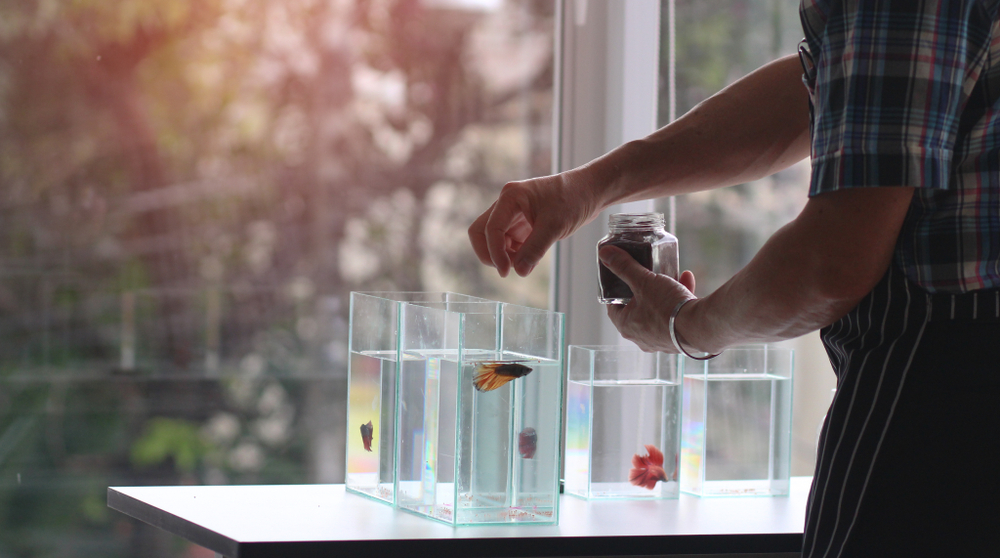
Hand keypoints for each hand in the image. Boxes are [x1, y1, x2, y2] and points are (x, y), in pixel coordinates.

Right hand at [468, 169, 600, 276]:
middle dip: (490, 254)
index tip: (506, 272)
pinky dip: (516, 255)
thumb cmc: (573, 199)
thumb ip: (534, 249)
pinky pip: (509, 245)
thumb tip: (519, 271)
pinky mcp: (521, 225)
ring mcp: (513, 215)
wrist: (589, 192)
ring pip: (494, 241)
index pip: (490, 229)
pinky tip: (533, 258)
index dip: (494, 253)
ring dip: (505, 256)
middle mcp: (507, 205)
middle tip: (507, 269)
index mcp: (510, 197)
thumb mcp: (554, 226)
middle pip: (481, 233)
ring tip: (528, 262)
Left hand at [598, 245, 698, 352]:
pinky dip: (680, 299)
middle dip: (644, 289)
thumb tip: (606, 254)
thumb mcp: (644, 281)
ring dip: (664, 291)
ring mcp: (662, 340)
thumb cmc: (667, 307)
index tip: (621, 277)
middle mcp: (642, 338)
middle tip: (646, 275)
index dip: (616, 290)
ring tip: (670, 274)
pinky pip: (676, 316)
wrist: (701, 327)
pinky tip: (687, 279)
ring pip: (659, 311)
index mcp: (626, 326)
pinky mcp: (680, 340)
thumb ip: (624, 267)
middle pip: (637, 308)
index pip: (613, 307)